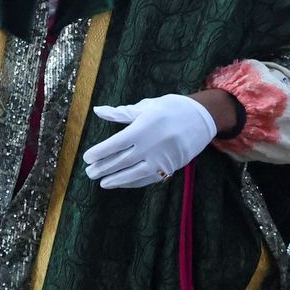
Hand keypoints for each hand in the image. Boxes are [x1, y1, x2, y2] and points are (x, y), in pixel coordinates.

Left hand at [82, 93, 217, 188]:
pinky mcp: (171, 167)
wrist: (203, 118)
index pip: (116, 144)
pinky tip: (122, 183)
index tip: (87, 158)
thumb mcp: (146, 106)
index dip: (100, 152)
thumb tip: (98, 111)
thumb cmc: (171, 108)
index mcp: (143, 128)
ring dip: (116, 180)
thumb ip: (121, 113)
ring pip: (134, 173)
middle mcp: (151, 145)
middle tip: (89, 173)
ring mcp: (162, 158)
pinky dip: (133, 182)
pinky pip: (148, 178)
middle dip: (104, 168)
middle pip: (122, 160)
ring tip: (102, 183)